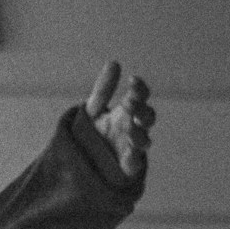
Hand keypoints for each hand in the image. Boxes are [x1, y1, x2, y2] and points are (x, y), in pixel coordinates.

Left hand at [83, 60, 154, 178]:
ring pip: (143, 140)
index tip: (132, 81)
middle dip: (141, 110)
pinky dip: (133, 159)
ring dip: (139, 134)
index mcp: (127, 110)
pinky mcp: (126, 166)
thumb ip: (103, 89)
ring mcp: (132, 147)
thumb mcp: (94, 108)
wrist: (83, 160)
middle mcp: (133, 127)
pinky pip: (134, 164)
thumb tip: (114, 62)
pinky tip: (129, 154)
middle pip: (147, 117)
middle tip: (130, 103)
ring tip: (129, 128)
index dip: (139, 89)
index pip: (140, 96)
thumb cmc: (94, 131)